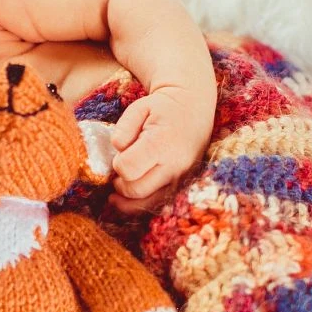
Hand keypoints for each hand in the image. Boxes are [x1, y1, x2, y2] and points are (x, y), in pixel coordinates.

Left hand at [108, 84, 214, 212]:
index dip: (117, 164)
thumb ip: (123, 129)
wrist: (194, 108)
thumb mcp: (139, 107)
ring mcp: (181, 178)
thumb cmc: (163, 107)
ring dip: (128, 200)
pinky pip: (159, 204)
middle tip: (118, 169)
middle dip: (120, 182)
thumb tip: (117, 150)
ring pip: (147, 203)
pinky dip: (141, 204)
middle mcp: (174, 165)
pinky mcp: (184, 185)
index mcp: (161, 144)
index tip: (119, 155)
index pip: (128, 168)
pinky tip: (128, 199)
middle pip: (135, 190)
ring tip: (117, 189)